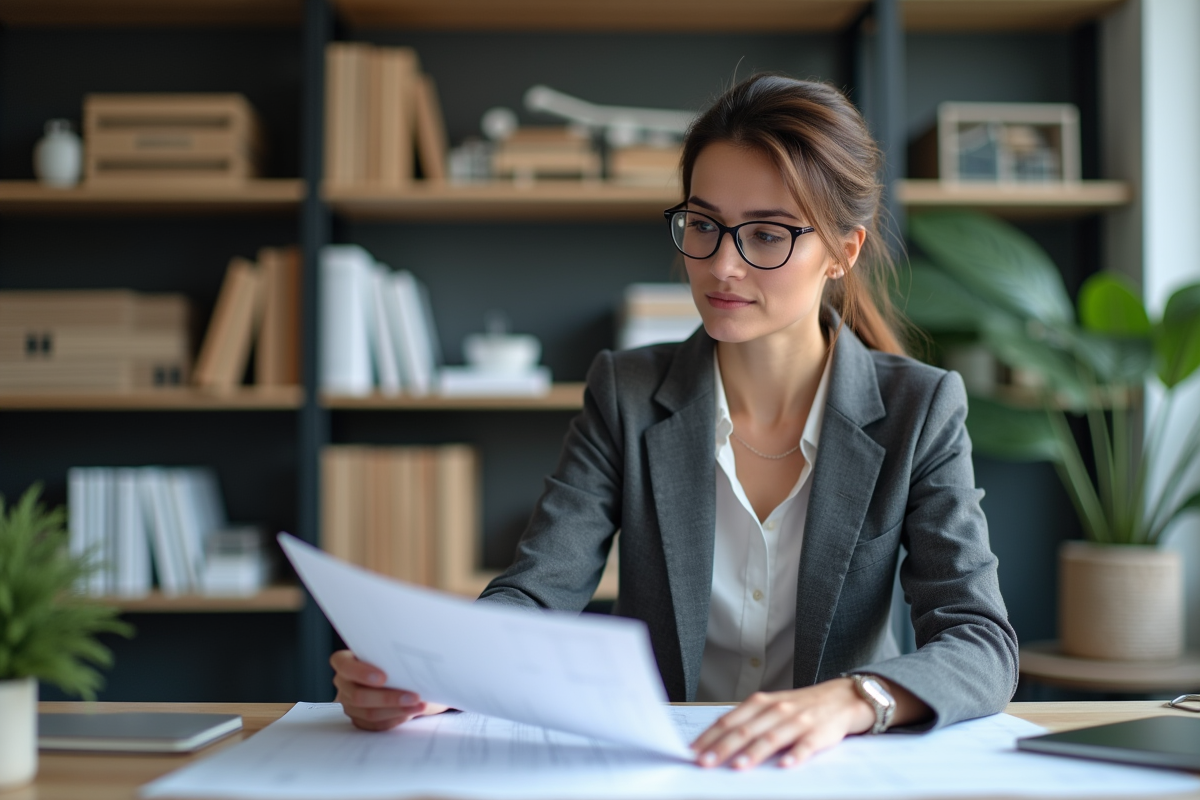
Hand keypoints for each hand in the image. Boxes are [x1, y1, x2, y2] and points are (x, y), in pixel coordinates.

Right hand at [330, 650, 448, 730]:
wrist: (392, 676)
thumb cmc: (389, 660)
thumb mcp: (390, 655)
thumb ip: (398, 659)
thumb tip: (422, 667)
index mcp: (344, 662)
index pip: (344, 665)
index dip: (360, 672)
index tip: (383, 677)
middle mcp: (343, 683)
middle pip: (358, 695)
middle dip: (388, 698)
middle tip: (413, 696)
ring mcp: (349, 704)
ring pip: (369, 713)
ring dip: (397, 710)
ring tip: (420, 705)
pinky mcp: (359, 720)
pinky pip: (376, 724)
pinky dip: (396, 719)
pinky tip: (412, 711)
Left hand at [690, 678, 875, 769]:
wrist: (842, 697)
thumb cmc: (799, 707)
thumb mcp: (771, 707)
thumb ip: (748, 722)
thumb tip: (717, 743)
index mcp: (761, 703)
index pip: (729, 720)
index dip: (710, 736)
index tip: (693, 752)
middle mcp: (777, 709)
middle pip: (746, 729)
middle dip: (723, 747)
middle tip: (705, 762)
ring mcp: (798, 720)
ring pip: (772, 737)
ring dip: (754, 752)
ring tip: (738, 766)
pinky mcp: (819, 733)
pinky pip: (807, 745)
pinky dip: (796, 755)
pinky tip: (786, 765)